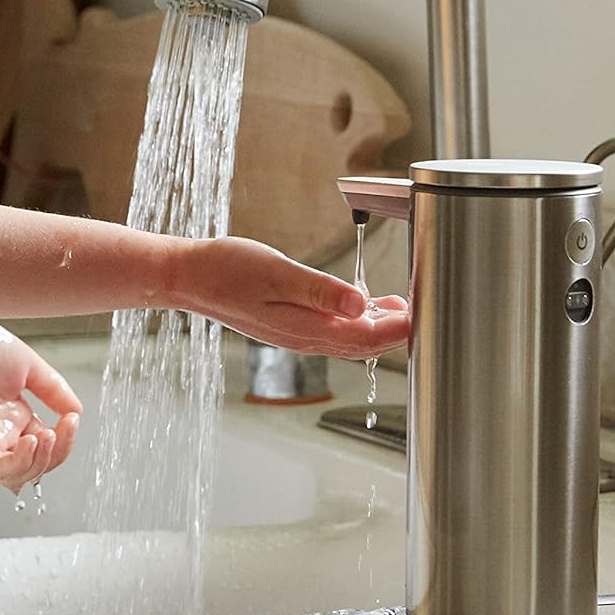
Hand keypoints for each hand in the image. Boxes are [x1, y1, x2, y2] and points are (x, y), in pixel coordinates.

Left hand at [0, 317, 81, 492]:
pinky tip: (31, 441)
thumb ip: (54, 391)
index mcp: (15, 416)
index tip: (73, 418)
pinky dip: (19, 462)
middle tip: (66, 428)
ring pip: (18, 475)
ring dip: (40, 461)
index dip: (64, 438)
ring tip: (49, 436)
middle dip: (58, 452)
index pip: (47, 445)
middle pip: (36, 465)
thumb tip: (76, 411)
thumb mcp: (30, 368)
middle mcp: (1, 432)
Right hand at [182, 235, 408, 358]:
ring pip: (350, 339)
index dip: (399, 329)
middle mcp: (305, 339)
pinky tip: (364, 303)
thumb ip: (321, 289)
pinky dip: (357, 319)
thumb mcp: (277, 272)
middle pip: (363, 345)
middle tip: (424, 307)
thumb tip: (361, 303)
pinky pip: (333, 330)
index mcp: (305, 329)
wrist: (190, 277)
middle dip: (396, 331)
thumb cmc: (228, 270)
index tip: (424, 312)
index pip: (366, 339)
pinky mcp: (290, 324)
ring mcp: (297, 334)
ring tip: (402, 306)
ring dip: (379, 326)